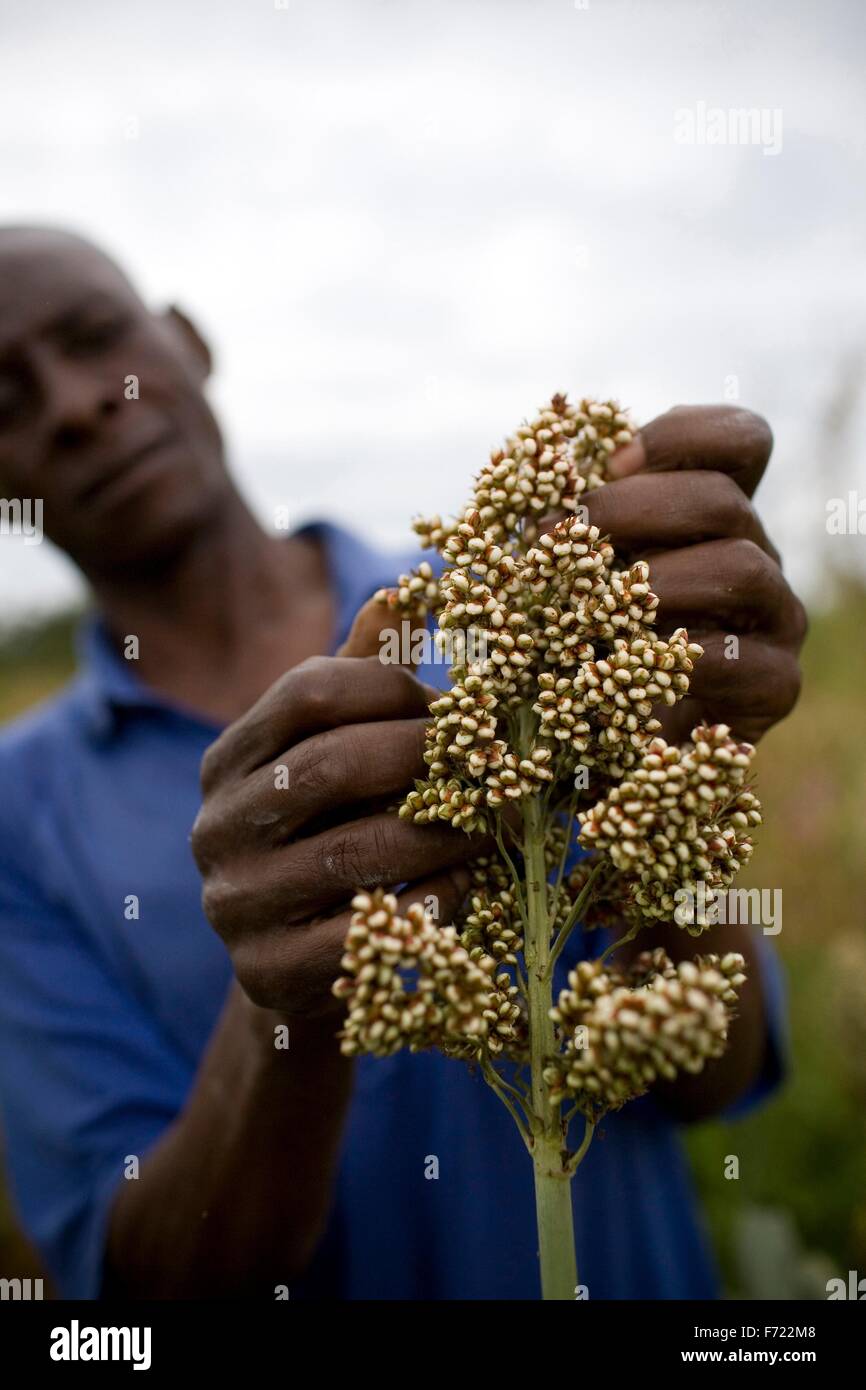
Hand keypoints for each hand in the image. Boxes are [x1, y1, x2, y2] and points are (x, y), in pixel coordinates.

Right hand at [191, 653, 476, 1016]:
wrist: (299, 964)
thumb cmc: (333, 836)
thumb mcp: (337, 757)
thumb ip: (361, 682)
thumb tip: (402, 591)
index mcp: (228, 759)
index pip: (308, 690)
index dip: (395, 688)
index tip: (458, 706)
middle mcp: (215, 827)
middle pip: (330, 765)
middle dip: (428, 758)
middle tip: (498, 762)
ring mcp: (234, 904)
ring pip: (356, 852)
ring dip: (446, 832)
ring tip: (503, 821)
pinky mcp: (266, 974)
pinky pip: (368, 932)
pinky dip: (432, 905)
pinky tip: (466, 890)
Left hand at [570, 404, 806, 744]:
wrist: (606, 750)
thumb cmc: (579, 646)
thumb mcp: (569, 576)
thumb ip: (573, 528)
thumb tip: (540, 498)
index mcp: (714, 514)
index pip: (737, 441)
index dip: (679, 436)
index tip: (609, 463)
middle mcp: (755, 553)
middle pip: (724, 498)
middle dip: (633, 508)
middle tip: (562, 535)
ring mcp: (775, 617)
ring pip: (741, 567)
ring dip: (655, 580)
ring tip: (594, 608)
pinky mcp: (775, 684)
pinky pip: (742, 659)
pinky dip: (678, 660)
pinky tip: (629, 671)